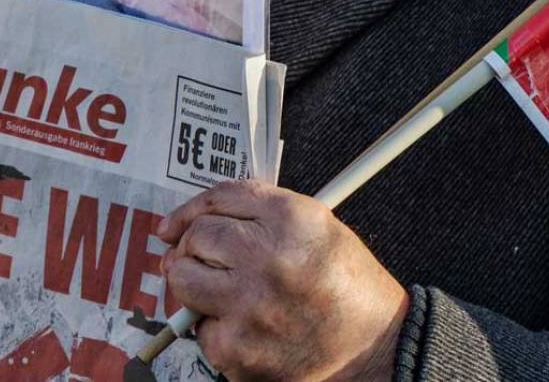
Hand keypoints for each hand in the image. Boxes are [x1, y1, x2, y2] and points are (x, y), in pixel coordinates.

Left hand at [159, 179, 408, 381]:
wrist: (375, 345)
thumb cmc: (343, 282)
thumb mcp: (314, 222)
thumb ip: (259, 210)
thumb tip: (197, 218)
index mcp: (289, 218)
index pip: (218, 198)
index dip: (189, 209)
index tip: (173, 224)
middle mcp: (268, 257)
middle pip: (196, 236)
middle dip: (190, 246)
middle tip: (197, 257)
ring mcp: (250, 305)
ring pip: (183, 279)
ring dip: (189, 282)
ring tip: (212, 289)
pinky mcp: (238, 349)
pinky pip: (199, 328)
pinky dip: (211, 326)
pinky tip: (239, 324)